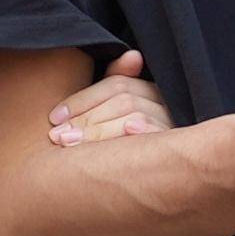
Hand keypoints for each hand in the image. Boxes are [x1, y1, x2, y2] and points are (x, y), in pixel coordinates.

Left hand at [45, 50, 174, 148]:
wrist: (176, 180)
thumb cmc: (134, 143)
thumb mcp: (126, 113)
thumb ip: (120, 83)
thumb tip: (134, 55)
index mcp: (150, 91)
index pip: (115, 85)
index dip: (81, 100)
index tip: (54, 118)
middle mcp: (165, 104)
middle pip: (122, 102)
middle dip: (85, 118)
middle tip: (57, 136)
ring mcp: (173, 126)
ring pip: (134, 117)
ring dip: (99, 131)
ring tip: (70, 143)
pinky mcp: (180, 150)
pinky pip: (159, 136)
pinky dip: (142, 132)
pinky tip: (125, 133)